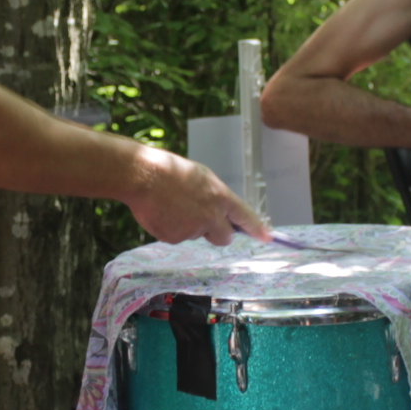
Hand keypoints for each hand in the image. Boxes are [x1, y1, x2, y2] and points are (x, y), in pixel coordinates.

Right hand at [126, 146, 262, 245]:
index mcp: (220, 197)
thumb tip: (218, 211)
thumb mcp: (201, 178)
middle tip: (204, 221)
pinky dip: (171, 228)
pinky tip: (162, 212)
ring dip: (189, 226)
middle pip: (224, 237)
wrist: (143, 176)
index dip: (257, 228)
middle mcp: (210, 217)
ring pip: (196, 235)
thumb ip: (214, 196)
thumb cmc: (170, 171)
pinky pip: (177, 237)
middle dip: (218, 233)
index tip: (267, 237)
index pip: (245, 216)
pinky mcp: (174, 238)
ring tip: (172, 205)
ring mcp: (192, 230)